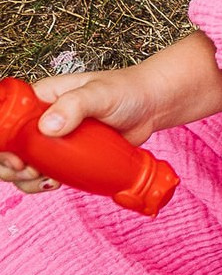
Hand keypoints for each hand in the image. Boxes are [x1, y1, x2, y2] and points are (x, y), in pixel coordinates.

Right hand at [0, 69, 165, 192]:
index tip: (16, 158)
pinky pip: (47, 172)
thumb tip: (48, 127)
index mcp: (40, 98)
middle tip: (29, 171)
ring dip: (25, 179)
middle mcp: (41, 118)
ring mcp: (54, 139)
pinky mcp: (68, 155)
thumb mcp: (100, 94)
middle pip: (9, 146)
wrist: (153, 105)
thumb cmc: (127, 90)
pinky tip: (55, 184)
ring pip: (24, 163)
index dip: (3, 142)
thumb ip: (75, 105)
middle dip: (9, 165)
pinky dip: (43, 182)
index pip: (6, 120)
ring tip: (46, 180)